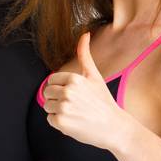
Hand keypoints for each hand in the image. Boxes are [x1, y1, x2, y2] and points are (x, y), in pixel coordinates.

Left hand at [42, 31, 124, 148]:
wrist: (113, 126)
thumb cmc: (103, 101)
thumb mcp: (94, 76)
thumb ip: (85, 55)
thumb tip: (84, 34)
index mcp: (74, 79)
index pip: (51, 81)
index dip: (60, 88)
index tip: (73, 94)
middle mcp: (68, 92)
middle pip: (47, 93)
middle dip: (57, 99)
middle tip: (75, 106)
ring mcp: (64, 107)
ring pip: (47, 106)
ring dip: (58, 111)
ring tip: (75, 113)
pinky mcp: (62, 122)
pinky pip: (50, 119)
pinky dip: (60, 123)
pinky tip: (74, 122)